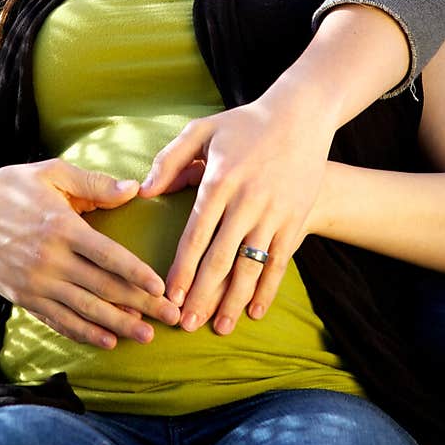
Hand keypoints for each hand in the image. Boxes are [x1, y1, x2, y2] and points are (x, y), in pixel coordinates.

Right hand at [0, 158, 180, 347]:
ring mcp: (35, 283)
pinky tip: (107, 340)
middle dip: (140, 304)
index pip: (107, 256)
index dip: (136, 273)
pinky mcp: (23, 298)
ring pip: (84, 310)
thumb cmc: (10, 188)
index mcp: (60, 227)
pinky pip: (59, 320)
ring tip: (147, 335)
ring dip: (118, 325)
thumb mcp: (51, 174)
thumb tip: (134, 189)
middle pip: (103, 288)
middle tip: (171, 316)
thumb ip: (94, 183)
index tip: (161, 286)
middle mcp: (49, 260)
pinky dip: (84, 333)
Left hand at [139, 88, 330, 334]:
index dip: (182, 270)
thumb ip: (169, 160)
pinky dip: (268, 289)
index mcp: (219, 181)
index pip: (195, 235)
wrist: (301, 117)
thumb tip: (143, 191)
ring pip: (250, 266)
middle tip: (186, 324)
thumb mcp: (202, 130)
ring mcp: (274, 212)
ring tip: (219, 327)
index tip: (169, 295)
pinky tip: (254, 311)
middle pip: (220, 259)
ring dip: (233, 300)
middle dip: (202, 295)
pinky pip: (280, 262)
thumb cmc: (244, 124)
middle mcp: (247, 201)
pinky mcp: (295, 219)